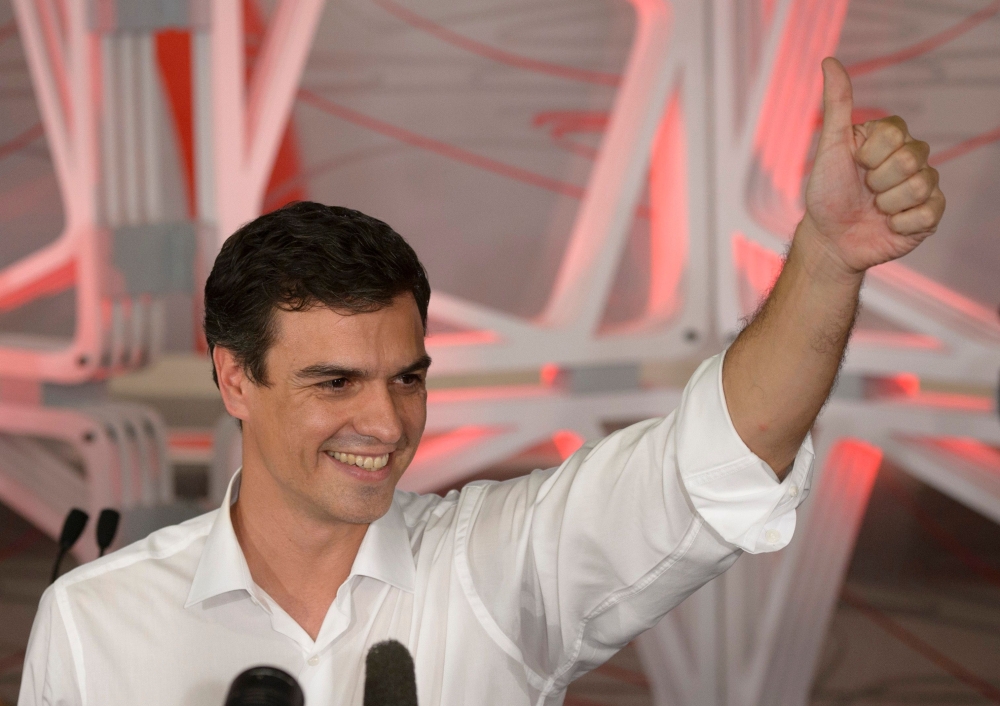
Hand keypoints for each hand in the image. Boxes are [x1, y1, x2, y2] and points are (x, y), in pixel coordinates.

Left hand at [801, 57, 945, 275]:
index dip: (867, 156)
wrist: (830, 239)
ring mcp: (924, 186)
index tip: (854, 166)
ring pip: (919, 186)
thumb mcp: (831, 146)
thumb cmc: (827, 192)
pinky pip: (927, 213)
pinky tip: (887, 225)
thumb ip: (837, 104)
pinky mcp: (930, 215)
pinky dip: (899, 224)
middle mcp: (911, 158)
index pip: (894, 133)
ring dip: (887, 204)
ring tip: (874, 209)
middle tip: (864, 191)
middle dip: (876, 181)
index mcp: (890, 138)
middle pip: (909, 159)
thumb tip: (830, 61)